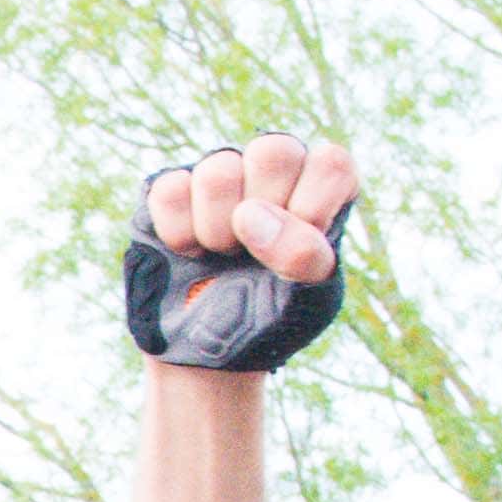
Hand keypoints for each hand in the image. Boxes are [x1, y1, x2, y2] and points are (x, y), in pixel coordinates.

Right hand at [124, 138, 364, 376]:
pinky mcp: (173, 189)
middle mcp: (275, 169)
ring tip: (221, 254)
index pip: (330, 162)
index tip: (301, 251)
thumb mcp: (308, 300)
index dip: (311, 210)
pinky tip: (189, 252)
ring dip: (216, 231)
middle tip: (256, 251)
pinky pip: (171, 191)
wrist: (210, 351)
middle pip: (274, 150)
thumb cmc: (271, 316)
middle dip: (262, 214)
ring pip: (218, 170)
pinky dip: (178, 235)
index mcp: (323, 186)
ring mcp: (222, 174)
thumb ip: (303, 255)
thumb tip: (249, 213)